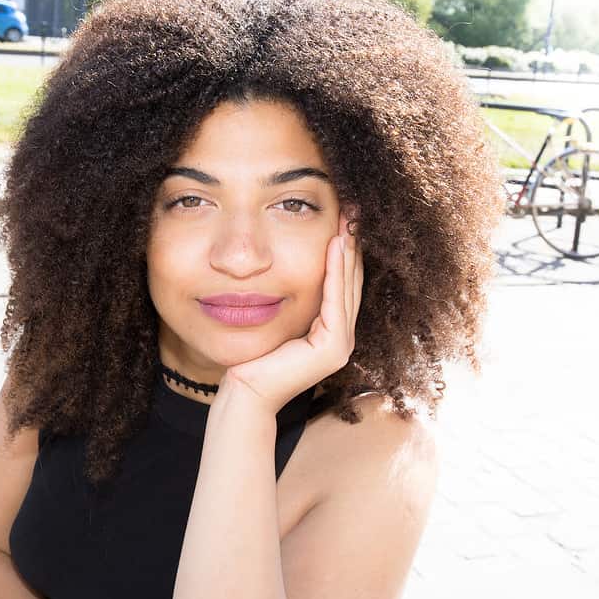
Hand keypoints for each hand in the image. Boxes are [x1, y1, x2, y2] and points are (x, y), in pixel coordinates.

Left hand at [218, 210, 362, 415]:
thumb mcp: (275, 315)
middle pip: (350, 280)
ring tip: (349, 218)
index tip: (344, 215)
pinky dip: (335, 271)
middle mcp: (342, 337)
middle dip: (352, 243)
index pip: (341, 281)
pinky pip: (335, 302)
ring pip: (347, 287)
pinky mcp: (333, 350)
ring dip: (349, 250)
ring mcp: (340, 345)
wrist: (244, 391)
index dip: (345, 248)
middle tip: (354, 207)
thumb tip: (283, 261)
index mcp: (331, 330)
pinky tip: (335, 245)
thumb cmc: (251, 356)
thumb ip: (288, 295)